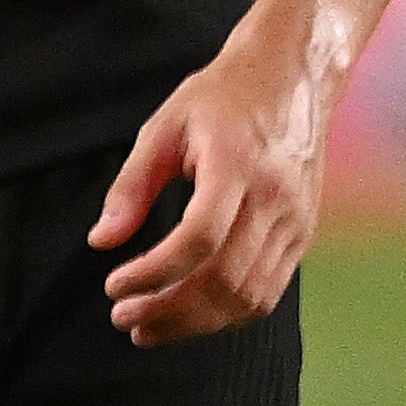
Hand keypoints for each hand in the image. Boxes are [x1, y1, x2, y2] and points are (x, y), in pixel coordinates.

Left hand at [96, 15, 331, 344]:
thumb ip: (132, 186)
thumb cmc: (221, 98)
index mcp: (237, 165)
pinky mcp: (303, 234)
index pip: (199, 238)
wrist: (294, 77)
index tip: (113, 285)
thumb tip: (101, 242)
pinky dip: (227, 314)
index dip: (153, 273)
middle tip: (123, 318)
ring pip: (250, 297)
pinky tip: (191, 314)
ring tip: (150, 328)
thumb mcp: (165, 127)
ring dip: (196, 323)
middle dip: (169, 311)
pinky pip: (268, 292)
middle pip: (225, 279)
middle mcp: (275, 198)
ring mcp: (296, 220)